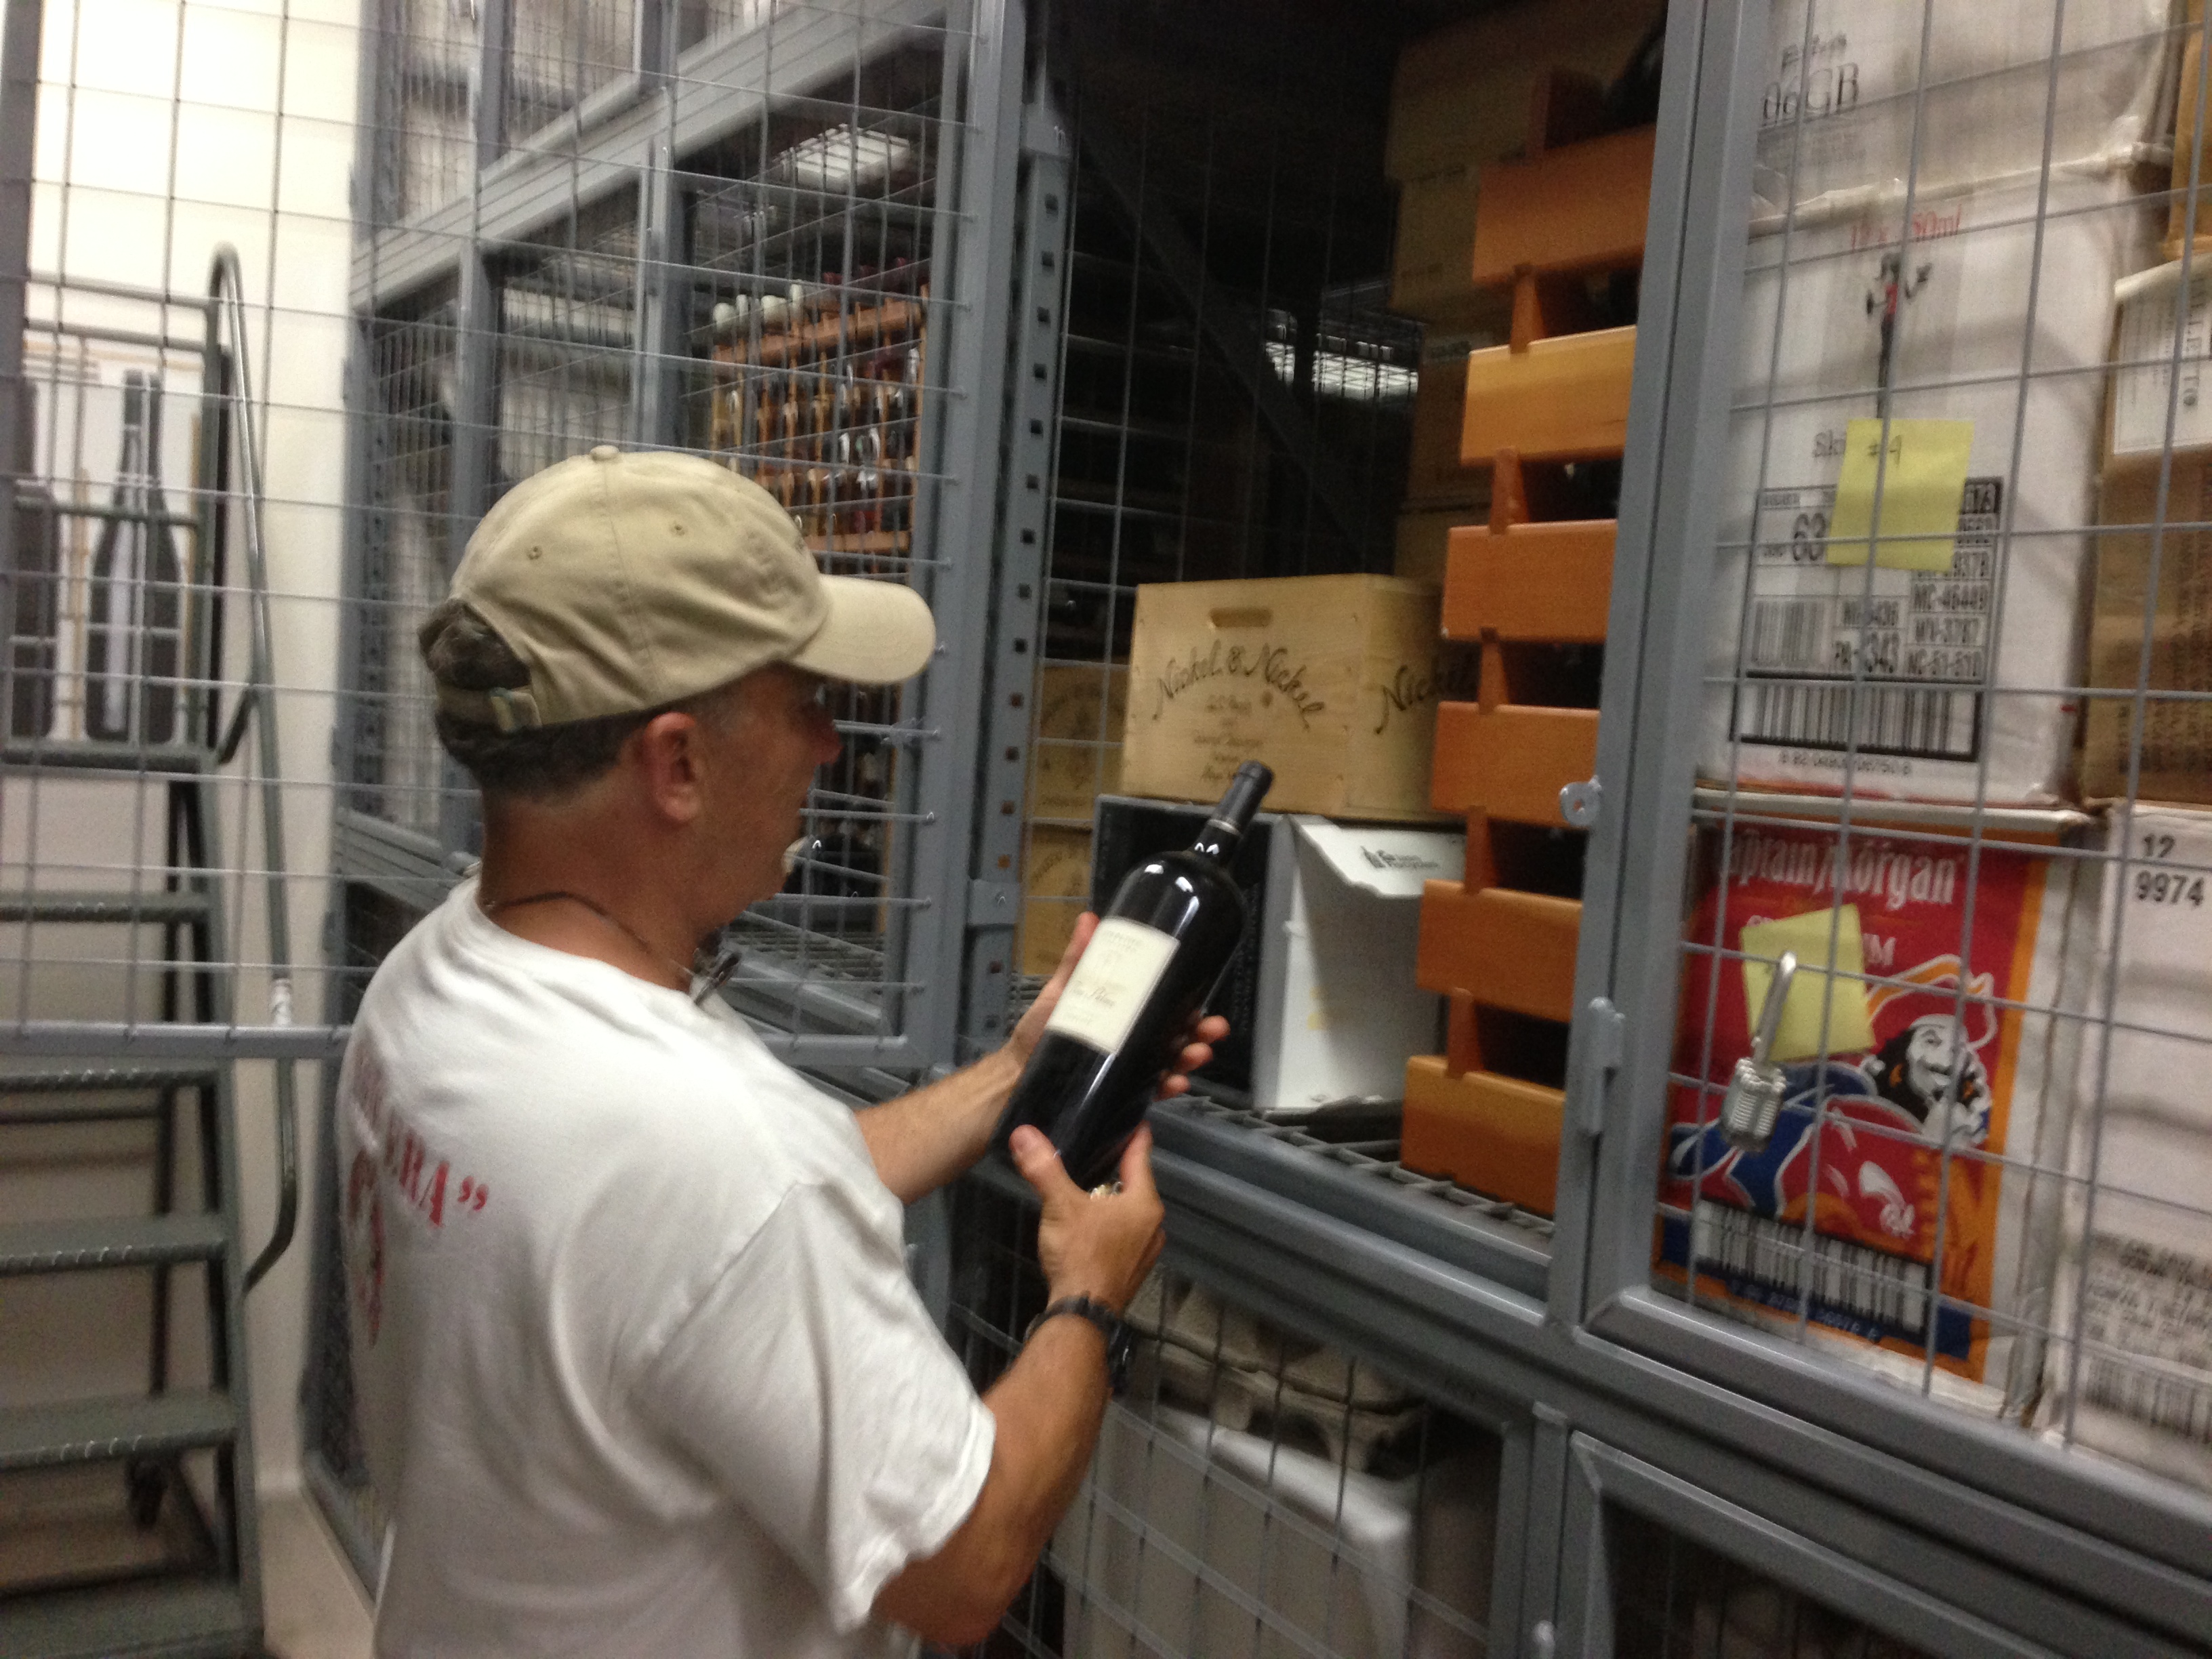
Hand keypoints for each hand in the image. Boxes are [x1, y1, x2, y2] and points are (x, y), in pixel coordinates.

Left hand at [1006, 912, 1231, 1098]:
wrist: (1014, 1077)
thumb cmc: (1036, 1035)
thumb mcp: (1060, 992)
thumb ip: (1076, 960)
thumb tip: (1088, 919)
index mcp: (1122, 1017)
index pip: (1163, 1010)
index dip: (1188, 1006)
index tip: (1203, 1002)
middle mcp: (1129, 1043)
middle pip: (1174, 1036)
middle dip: (1199, 1032)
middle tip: (1211, 1028)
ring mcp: (1125, 1069)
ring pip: (1168, 1063)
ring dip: (1189, 1058)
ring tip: (1197, 1053)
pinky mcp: (1116, 1094)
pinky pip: (1148, 1091)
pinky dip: (1165, 1087)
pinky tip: (1174, 1082)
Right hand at [1008, 1123, 1164, 1314]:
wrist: (1082, 1315)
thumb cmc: (1080, 1256)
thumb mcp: (1059, 1206)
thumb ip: (1043, 1168)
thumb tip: (1024, 1133)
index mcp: (1143, 1203)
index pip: (1141, 1156)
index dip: (1134, 1134)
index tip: (1131, 1117)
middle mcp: (1152, 1225)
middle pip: (1135, 1185)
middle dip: (1116, 1170)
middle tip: (1096, 1150)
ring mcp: (1145, 1251)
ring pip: (1129, 1213)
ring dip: (1111, 1201)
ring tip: (1088, 1187)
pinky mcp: (1132, 1270)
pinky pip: (1123, 1236)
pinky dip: (1109, 1226)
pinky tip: (1089, 1227)